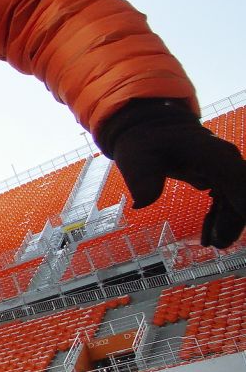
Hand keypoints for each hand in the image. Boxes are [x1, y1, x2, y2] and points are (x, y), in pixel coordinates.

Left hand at [101, 100, 245, 247]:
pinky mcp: (219, 176)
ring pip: (237, 200)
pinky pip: (227, 199)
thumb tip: (143, 203)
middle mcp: (226, 160)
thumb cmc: (143, 141)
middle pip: (242, 195)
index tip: (230, 230)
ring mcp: (225, 168)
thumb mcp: (135, 157)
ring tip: (210, 244)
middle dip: (233, 221)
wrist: (149, 127)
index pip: (240, 181)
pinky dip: (220, 218)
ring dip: (227, 224)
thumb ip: (141, 178)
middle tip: (216, 244)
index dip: (241, 205)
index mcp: (213, 155)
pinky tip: (208, 237)